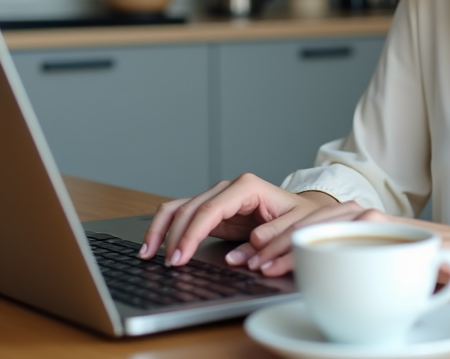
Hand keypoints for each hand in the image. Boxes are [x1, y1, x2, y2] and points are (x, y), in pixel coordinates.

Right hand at [137, 173, 336, 268]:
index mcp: (247, 187)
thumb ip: (276, 234)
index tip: (180, 256)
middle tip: (168, 263)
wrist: (301, 212)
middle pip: (190, 208)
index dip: (192, 233)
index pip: (210, 209)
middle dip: (174, 236)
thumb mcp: (297, 224)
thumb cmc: (300, 217)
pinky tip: (155, 244)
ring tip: (148, 253)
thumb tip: (253, 245)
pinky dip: (167, 228)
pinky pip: (182, 215)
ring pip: (179, 208)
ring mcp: (217, 197)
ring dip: (161, 229)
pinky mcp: (212, 210)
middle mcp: (228, 188)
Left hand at [239, 205, 449, 284]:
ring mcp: (371, 217)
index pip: (306, 227)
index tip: (247, 259)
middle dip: (266, 242)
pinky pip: (338, 233)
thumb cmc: (433, 268)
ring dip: (282, 245)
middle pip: (302, 222)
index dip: (274, 242)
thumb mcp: (387, 274)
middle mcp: (360, 215)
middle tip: (240, 261)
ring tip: (257, 263)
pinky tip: (292, 260)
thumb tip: (322, 289)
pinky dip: (310, 246)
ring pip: (314, 226)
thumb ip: (358, 273)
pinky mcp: (382, 225)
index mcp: (357, 224)